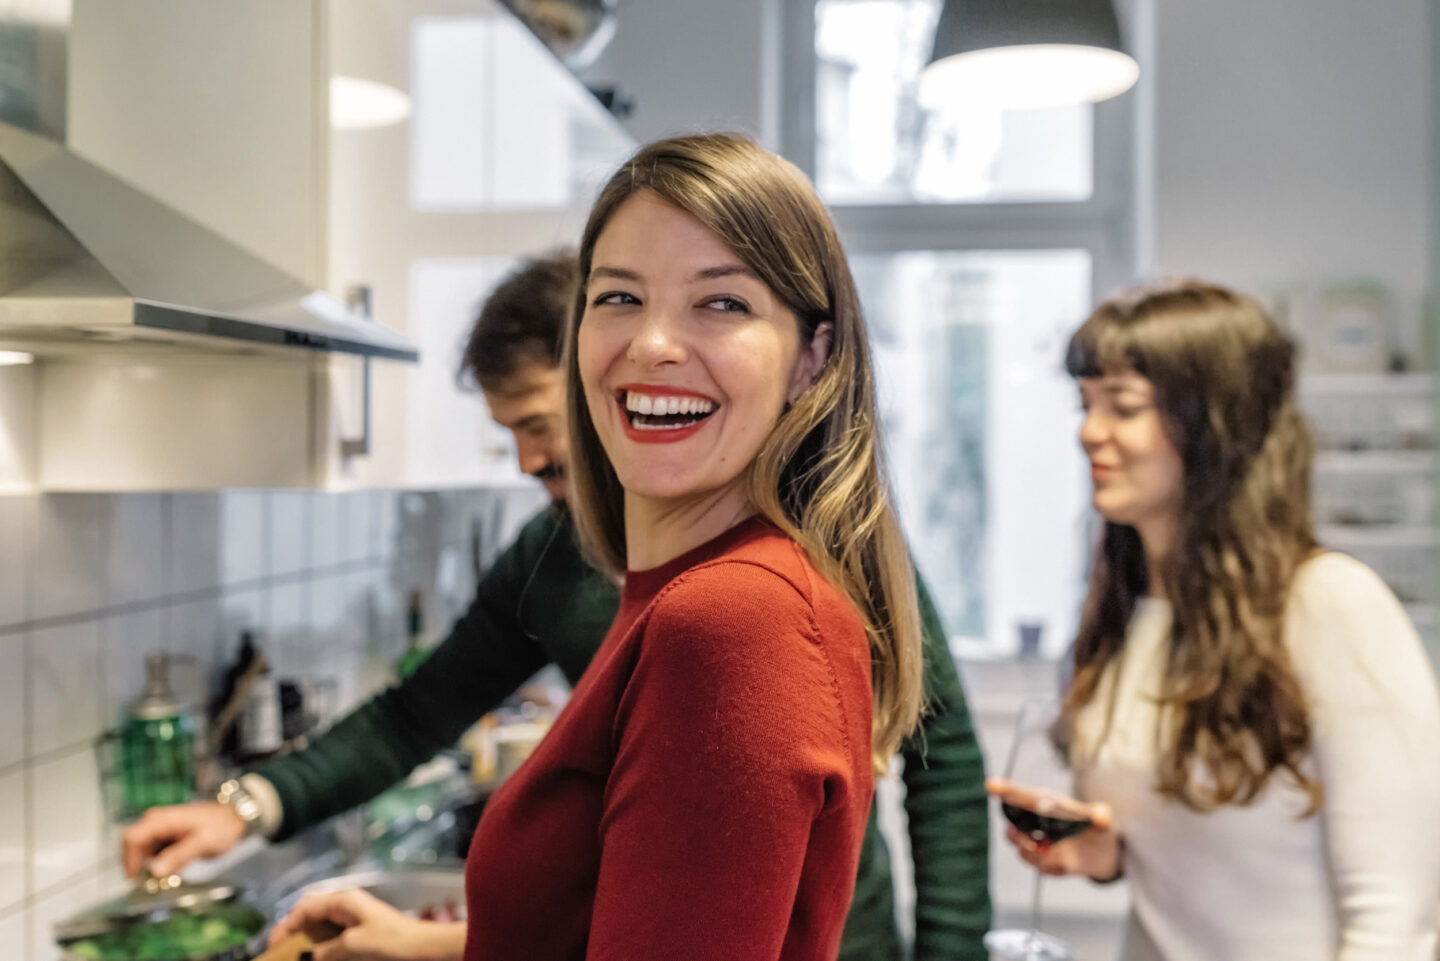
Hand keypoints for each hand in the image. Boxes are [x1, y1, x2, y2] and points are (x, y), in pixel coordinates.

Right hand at [122, 802, 248, 877]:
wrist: (236, 818)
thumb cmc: (222, 826)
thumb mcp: (203, 842)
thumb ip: (179, 855)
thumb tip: (155, 871)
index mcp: (161, 820)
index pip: (131, 839)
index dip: (129, 860)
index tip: (137, 880)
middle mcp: (156, 824)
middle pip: (134, 848)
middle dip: (140, 868)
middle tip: (153, 885)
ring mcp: (160, 832)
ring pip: (143, 854)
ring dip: (150, 869)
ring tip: (167, 880)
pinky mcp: (166, 840)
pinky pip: (154, 856)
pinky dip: (160, 867)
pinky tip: (174, 873)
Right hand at [268, 889, 465, 960]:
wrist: (426, 947)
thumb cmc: (396, 941)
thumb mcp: (355, 945)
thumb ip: (327, 950)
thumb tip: (308, 956)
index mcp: (345, 901)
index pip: (305, 906)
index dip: (286, 924)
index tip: (275, 945)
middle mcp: (348, 906)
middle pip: (311, 912)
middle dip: (294, 929)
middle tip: (282, 950)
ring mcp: (355, 918)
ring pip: (321, 925)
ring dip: (307, 939)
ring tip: (296, 955)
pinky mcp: (361, 932)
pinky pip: (333, 935)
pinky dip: (322, 946)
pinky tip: (318, 956)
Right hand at [987, 777, 1121, 880]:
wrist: (1102, 852)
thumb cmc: (1097, 826)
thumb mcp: (1103, 819)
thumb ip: (1101, 816)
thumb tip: (1101, 816)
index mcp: (1046, 804)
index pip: (1021, 795)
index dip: (1004, 789)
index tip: (990, 785)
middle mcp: (1036, 822)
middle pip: (1013, 820)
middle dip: (1012, 826)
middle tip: (1015, 831)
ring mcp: (1037, 842)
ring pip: (1020, 846)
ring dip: (1024, 847)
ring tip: (1034, 847)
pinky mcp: (1044, 861)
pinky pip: (1038, 864)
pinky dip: (1043, 863)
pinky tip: (1059, 861)